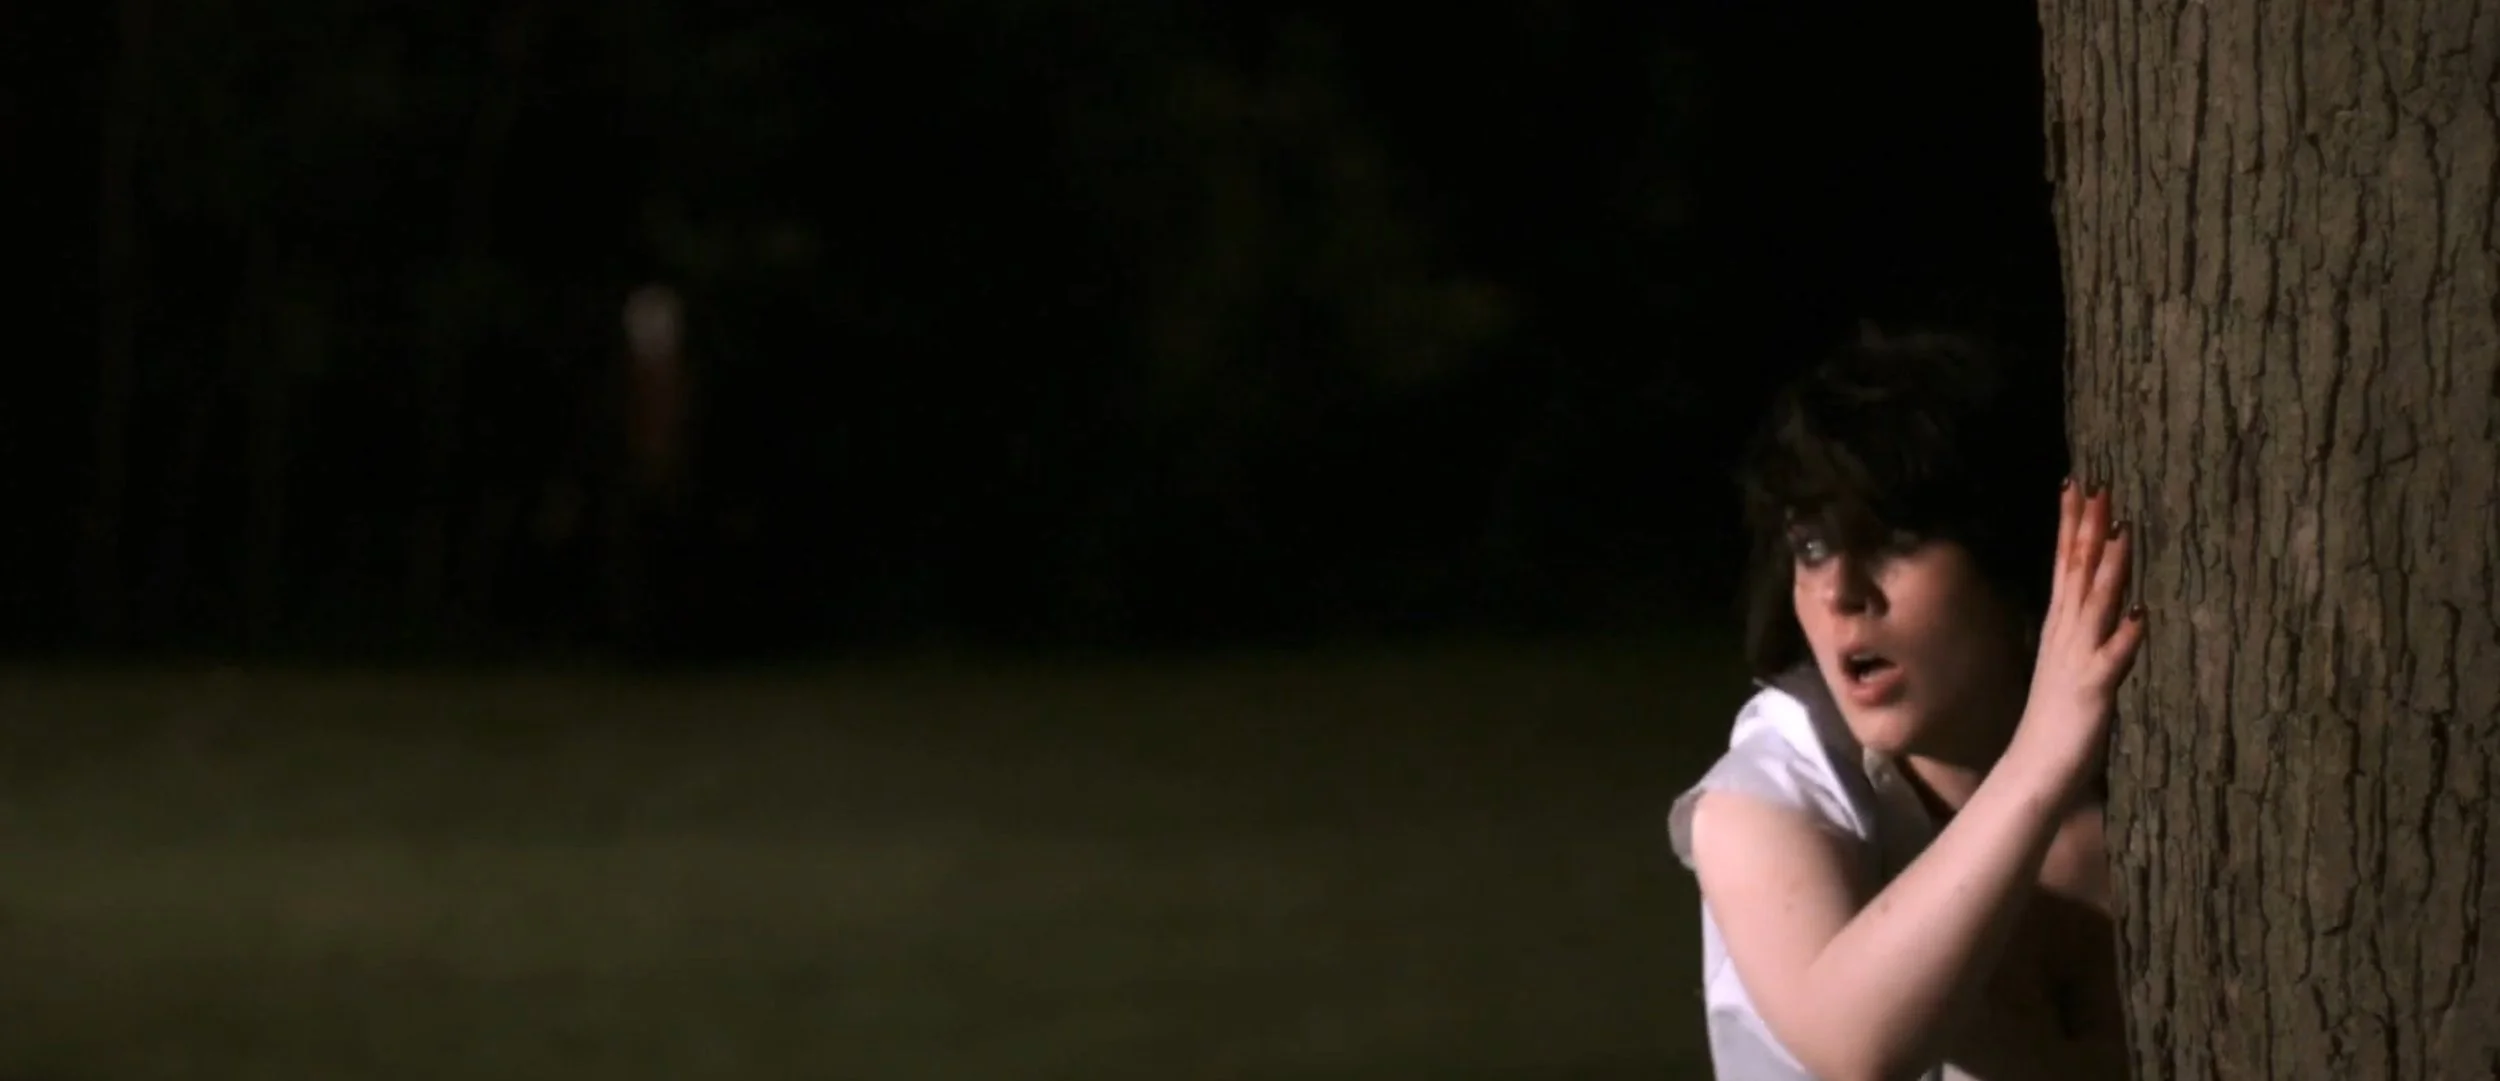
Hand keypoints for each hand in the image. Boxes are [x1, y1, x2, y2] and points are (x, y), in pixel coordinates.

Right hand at [2007, 480, 2145, 797]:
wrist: (2035, 769)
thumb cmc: (2057, 720)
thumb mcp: (2072, 664)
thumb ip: (2089, 632)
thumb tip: (2112, 603)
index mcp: (2061, 628)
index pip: (2066, 566)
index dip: (2072, 525)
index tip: (2079, 485)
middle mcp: (2067, 636)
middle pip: (2077, 574)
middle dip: (2087, 530)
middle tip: (2098, 488)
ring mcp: (2079, 661)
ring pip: (2095, 606)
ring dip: (2108, 569)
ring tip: (2122, 532)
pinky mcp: (2093, 692)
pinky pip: (2112, 661)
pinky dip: (2125, 638)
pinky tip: (2140, 616)